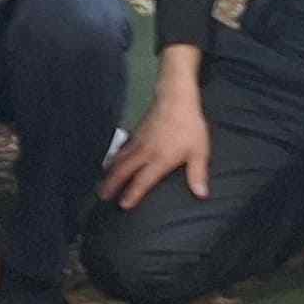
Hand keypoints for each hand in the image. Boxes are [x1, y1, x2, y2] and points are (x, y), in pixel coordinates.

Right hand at [100, 88, 211, 209]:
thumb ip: (198, 173)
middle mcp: (145, 152)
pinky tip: (113, 159)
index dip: (132, 194)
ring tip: (103, 181)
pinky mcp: (137, 131)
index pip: (142, 181)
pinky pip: (122, 148)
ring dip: (110, 171)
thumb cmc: (188, 125)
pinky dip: (115, 156)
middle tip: (102, 195)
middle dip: (112, 184)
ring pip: (119, 159)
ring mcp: (138, 140)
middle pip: (123, 171)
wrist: (176, 98)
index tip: (123, 205)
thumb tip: (201, 194)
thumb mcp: (199, 151)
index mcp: (159, 159)